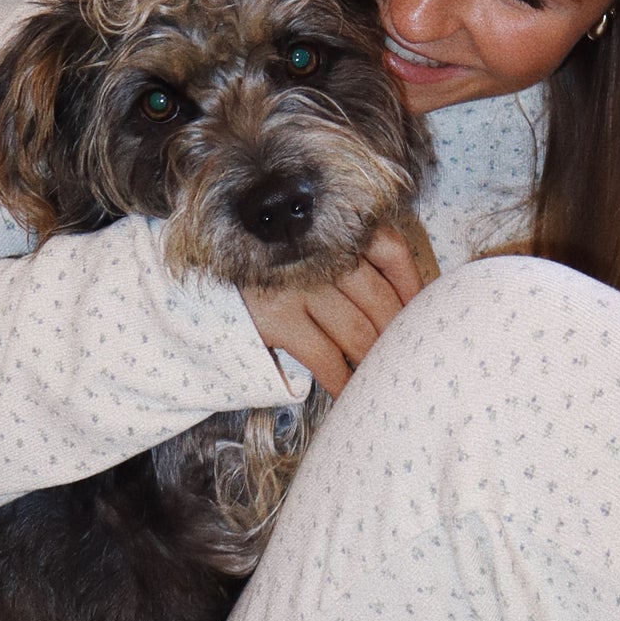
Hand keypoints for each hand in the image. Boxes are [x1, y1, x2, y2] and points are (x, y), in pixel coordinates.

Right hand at [240, 226, 427, 398]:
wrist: (193, 277)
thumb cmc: (262, 261)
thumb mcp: (302, 241)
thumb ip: (344, 251)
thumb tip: (403, 295)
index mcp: (331, 228)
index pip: (391, 251)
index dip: (414, 285)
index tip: (426, 310)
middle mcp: (319, 253)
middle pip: (380, 299)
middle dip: (398, 333)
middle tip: (408, 355)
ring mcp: (298, 285)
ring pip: (359, 332)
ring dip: (376, 360)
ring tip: (385, 376)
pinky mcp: (277, 318)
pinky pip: (326, 358)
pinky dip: (344, 380)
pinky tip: (353, 392)